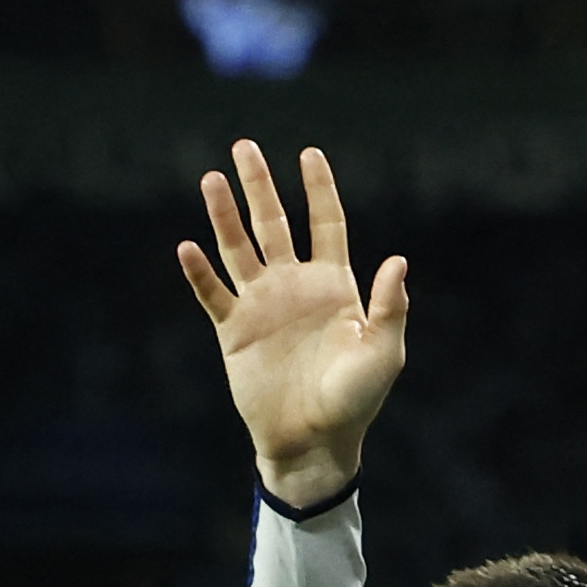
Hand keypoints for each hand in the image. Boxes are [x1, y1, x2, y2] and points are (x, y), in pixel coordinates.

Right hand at [178, 141, 407, 508]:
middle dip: (259, 187)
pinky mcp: (234, 331)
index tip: (309, 153)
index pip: (326, 225)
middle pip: (273, 224)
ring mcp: (262, 306)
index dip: (319, 189)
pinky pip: (213, 294)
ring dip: (223, 216)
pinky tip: (188, 247)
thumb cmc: (357, 400)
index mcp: (334, 286)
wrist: (315, 440)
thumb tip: (398, 261)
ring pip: (238, 249)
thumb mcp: (384, 352)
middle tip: (244, 146)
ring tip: (211, 179)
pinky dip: (200, 272)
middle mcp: (294, 287)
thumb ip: (388, 307)